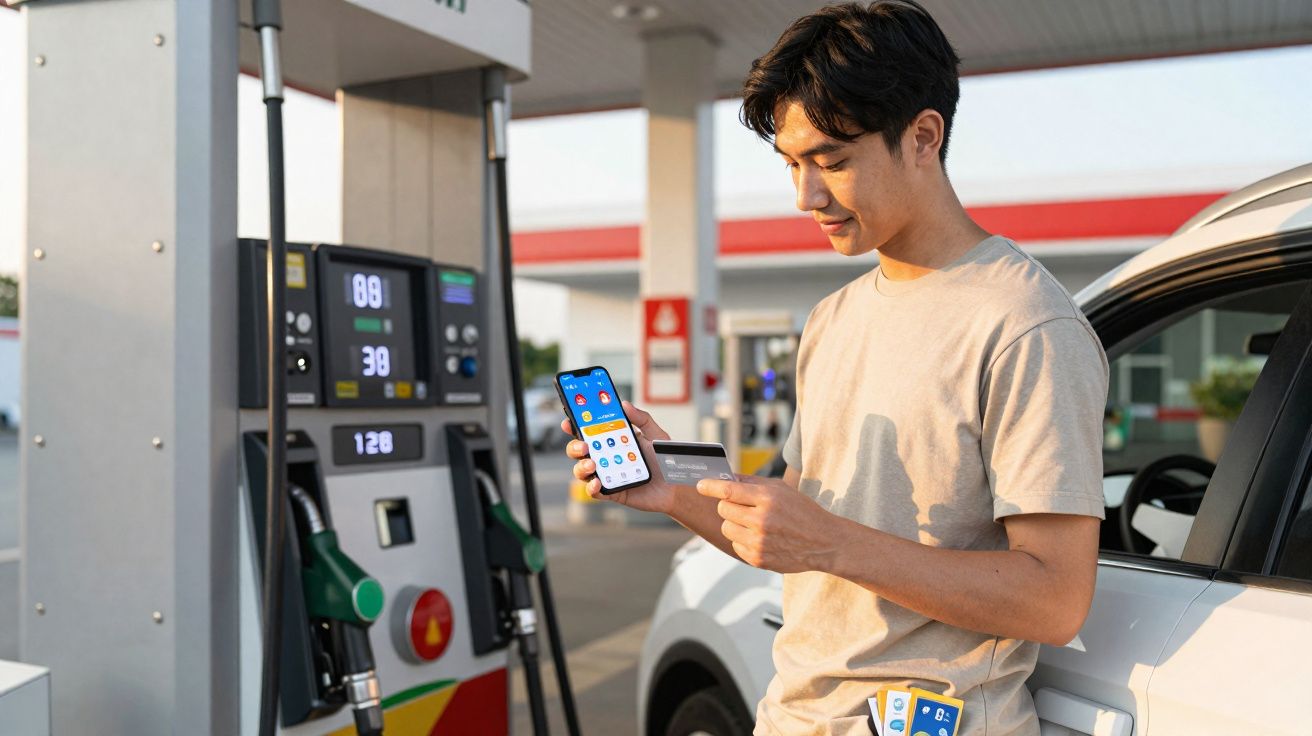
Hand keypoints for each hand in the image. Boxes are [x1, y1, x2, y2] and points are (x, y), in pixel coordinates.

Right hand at [563, 401, 677, 514]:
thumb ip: (642, 419)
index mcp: (612, 440)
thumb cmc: (664, 460)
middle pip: (579, 450)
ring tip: (592, 464)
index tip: (569, 421)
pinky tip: (597, 482)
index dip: (575, 425)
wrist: (676, 486)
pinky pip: (595, 492)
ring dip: (581, 466)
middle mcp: (605, 457)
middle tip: (583, 445)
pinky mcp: (612, 492)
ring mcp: (607, 475)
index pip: (589, 431)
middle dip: (575, 446)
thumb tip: (624, 404)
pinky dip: (592, 488)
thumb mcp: (656, 435)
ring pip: (582, 471)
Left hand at [696, 475, 842, 572]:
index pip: (728, 490)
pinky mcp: (758, 559)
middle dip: (728, 506)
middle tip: (740, 506)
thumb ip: (752, 482)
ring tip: (752, 523)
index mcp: (768, 498)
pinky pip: (735, 545)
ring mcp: (759, 542)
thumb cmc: (802, 511)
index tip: (700, 485)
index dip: (710, 487)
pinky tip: (760, 538)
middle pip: (723, 509)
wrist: (824, 542)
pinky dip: (742, 540)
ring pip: (726, 528)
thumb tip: (725, 478)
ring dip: (734, 523)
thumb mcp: (781, 489)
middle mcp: (762, 521)